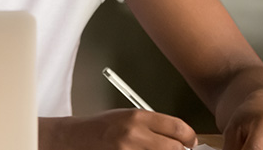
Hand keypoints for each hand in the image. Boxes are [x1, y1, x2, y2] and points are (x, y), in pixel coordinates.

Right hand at [40, 109, 197, 149]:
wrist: (72, 139)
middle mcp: (133, 134)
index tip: (190, 142)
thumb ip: (152, 125)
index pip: (178, 127)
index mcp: (136, 117)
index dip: (189, 137)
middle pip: (175, 149)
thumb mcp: (125, 117)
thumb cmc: (98, 128)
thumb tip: (179, 137)